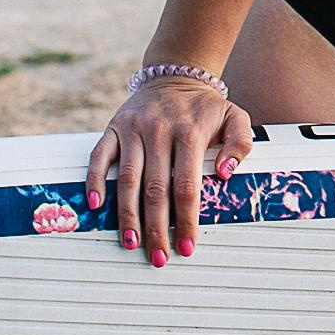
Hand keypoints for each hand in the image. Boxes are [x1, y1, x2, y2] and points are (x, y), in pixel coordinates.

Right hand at [85, 76, 253, 269]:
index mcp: (189, 132)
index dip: (186, 220)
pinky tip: (96, 205)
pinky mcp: (114, 128)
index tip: (187, 247)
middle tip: (158, 257)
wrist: (175, 76)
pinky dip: (95, 180)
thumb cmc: (206, 108)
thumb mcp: (235, 117)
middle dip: (156, 228)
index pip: (187, 185)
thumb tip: (226, 173)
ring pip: (127, 179)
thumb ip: (240, 143)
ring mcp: (133, 129)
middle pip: (155, 189)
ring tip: (130, 242)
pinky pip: (100, 156)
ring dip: (127, 215)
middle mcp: (159, 131)